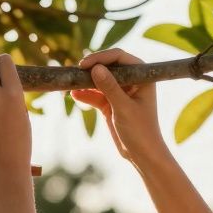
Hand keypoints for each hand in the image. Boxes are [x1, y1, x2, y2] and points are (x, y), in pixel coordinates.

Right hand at [72, 49, 166, 165]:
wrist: (142, 154)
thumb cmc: (140, 131)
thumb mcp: (123, 108)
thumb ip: (110, 87)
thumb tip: (96, 68)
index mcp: (142, 76)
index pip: (120, 58)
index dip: (101, 58)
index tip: (84, 64)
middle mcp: (131, 81)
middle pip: (108, 67)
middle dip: (91, 69)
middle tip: (75, 72)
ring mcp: (120, 92)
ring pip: (99, 80)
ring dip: (86, 82)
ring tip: (71, 83)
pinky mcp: (111, 104)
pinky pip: (95, 95)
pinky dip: (85, 95)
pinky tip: (74, 95)